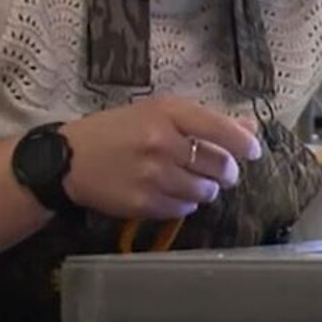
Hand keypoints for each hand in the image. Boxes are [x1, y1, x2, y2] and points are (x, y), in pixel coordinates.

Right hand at [57, 97, 262, 218]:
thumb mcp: (157, 113)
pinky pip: (185, 208)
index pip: (222, 129)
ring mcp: (154, 176)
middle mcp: (163, 143)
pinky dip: (185, 202)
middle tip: (217, 168)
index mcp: (167, 114)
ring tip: (188, 179)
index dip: (245, 143)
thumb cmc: (116, 131)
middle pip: (221, 166)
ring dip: (205, 188)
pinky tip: (170, 190)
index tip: (253, 151)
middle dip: (226, 170)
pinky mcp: (145, 203)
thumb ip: (205, 121)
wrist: (68, 160)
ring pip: (207, 191)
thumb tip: (249, 128)